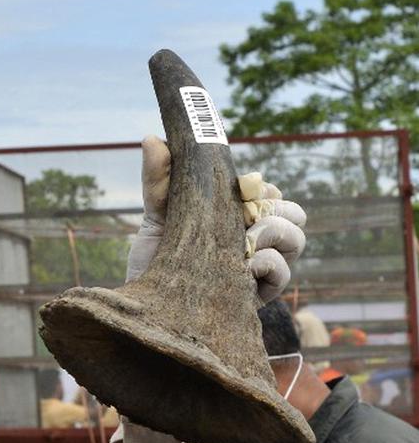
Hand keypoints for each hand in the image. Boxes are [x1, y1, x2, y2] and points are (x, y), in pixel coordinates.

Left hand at [124, 136, 305, 302]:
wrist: (145, 303)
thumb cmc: (155, 258)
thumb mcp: (156, 214)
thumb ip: (159, 178)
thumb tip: (152, 138)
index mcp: (237, 218)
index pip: (270, 192)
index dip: (262, 186)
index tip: (243, 186)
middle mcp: (254, 241)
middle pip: (294, 212)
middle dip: (276, 206)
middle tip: (246, 214)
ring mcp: (259, 268)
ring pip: (296, 238)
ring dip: (275, 231)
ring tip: (245, 240)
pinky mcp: (256, 296)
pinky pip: (283, 273)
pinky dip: (270, 263)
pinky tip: (245, 266)